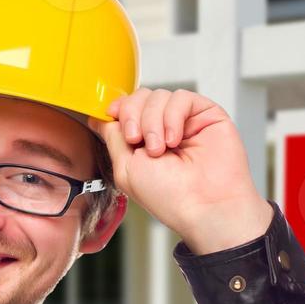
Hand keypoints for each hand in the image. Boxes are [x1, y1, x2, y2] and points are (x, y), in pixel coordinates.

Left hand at [88, 88, 273, 253]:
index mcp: (143, 142)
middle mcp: (164, 129)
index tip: (113, 116)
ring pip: (158, 96)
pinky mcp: (206, 115)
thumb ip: (112, 137)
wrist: (205, 207)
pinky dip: (173, 116)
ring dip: (153, 121)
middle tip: (137, 140)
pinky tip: (175, 139)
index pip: (126, 108)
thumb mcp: (126, 168)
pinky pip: (181, 97)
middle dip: (133, 115)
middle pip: (140, 97)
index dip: (118, 108)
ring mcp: (185, 121)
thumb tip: (98, 117)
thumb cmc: (169, 197)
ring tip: (161, 148)